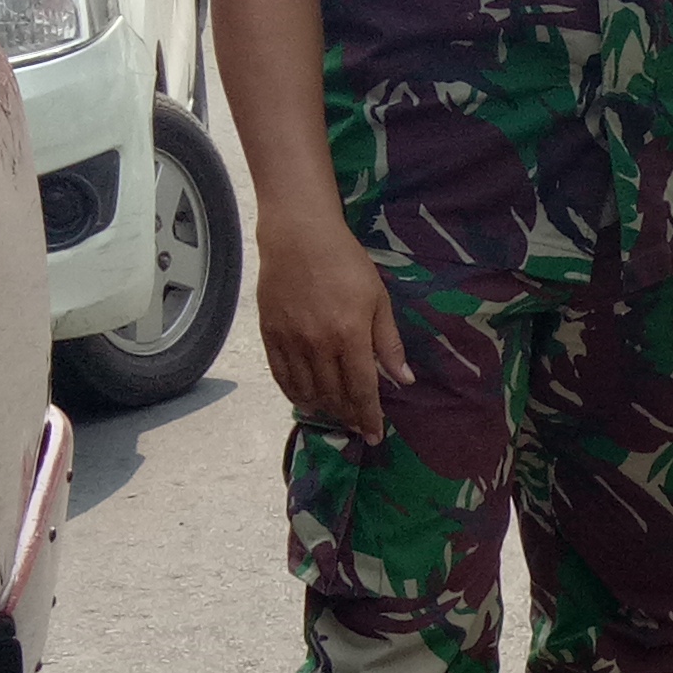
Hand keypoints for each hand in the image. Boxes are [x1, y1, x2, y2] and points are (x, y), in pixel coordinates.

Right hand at [255, 208, 411, 442]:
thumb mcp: (378, 299)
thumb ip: (388, 342)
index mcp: (350, 336)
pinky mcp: (270, 334)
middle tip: (356, 425)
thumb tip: (403, 379)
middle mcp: (318, 344)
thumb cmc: (345, 263)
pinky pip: (281, 375)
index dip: (369, 416)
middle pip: (334, 395)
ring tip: (334, 415)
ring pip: (306, 390)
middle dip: (347, 416)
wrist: (298, 236)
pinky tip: (304, 400)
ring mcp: (291, 341)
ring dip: (322, 408)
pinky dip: (293, 393)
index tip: (374, 436)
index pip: (362, 389)